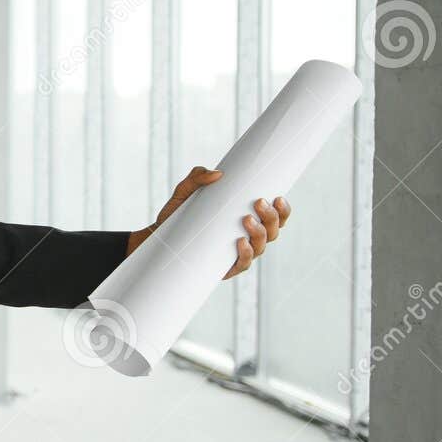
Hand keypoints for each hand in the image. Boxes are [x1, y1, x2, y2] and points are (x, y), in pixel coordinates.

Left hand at [126, 166, 290, 279]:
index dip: (283, 210)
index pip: (274, 218)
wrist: (158, 238)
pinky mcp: (224, 268)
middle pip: (272, 231)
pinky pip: (242, 263)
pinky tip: (241, 243)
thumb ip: (197, 177)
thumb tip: (216, 173)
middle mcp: (247, 238)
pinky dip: (245, 254)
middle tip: (258, 202)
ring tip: (247, 219)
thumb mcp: (185, 192)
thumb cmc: (177, 214)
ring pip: (261, 247)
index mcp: (247, 221)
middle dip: (271, 217)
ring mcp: (236, 254)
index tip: (278, 197)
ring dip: (260, 233)